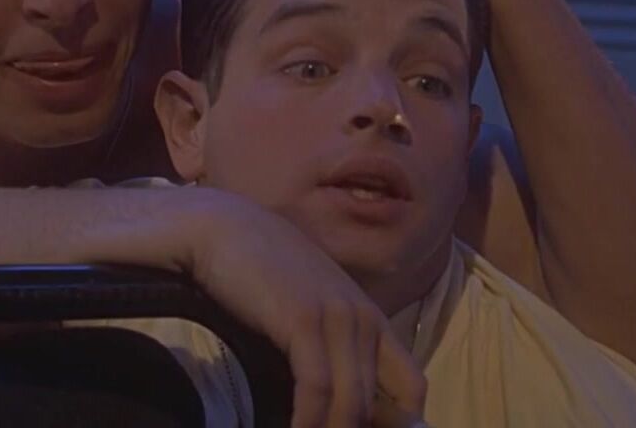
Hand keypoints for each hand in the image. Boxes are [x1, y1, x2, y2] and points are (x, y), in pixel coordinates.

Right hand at [185, 189, 426, 427]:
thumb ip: (330, 341)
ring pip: (351, 404)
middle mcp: (363, 319)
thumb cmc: (260, 269)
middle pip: (377, 405)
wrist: (224, 228)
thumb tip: (333, 396)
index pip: (412, 387)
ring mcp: (337, 318)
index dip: (400, 424)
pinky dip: (308, 421)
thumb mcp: (310, 305)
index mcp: (371, 317)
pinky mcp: (304, 321)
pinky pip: (318, 388)